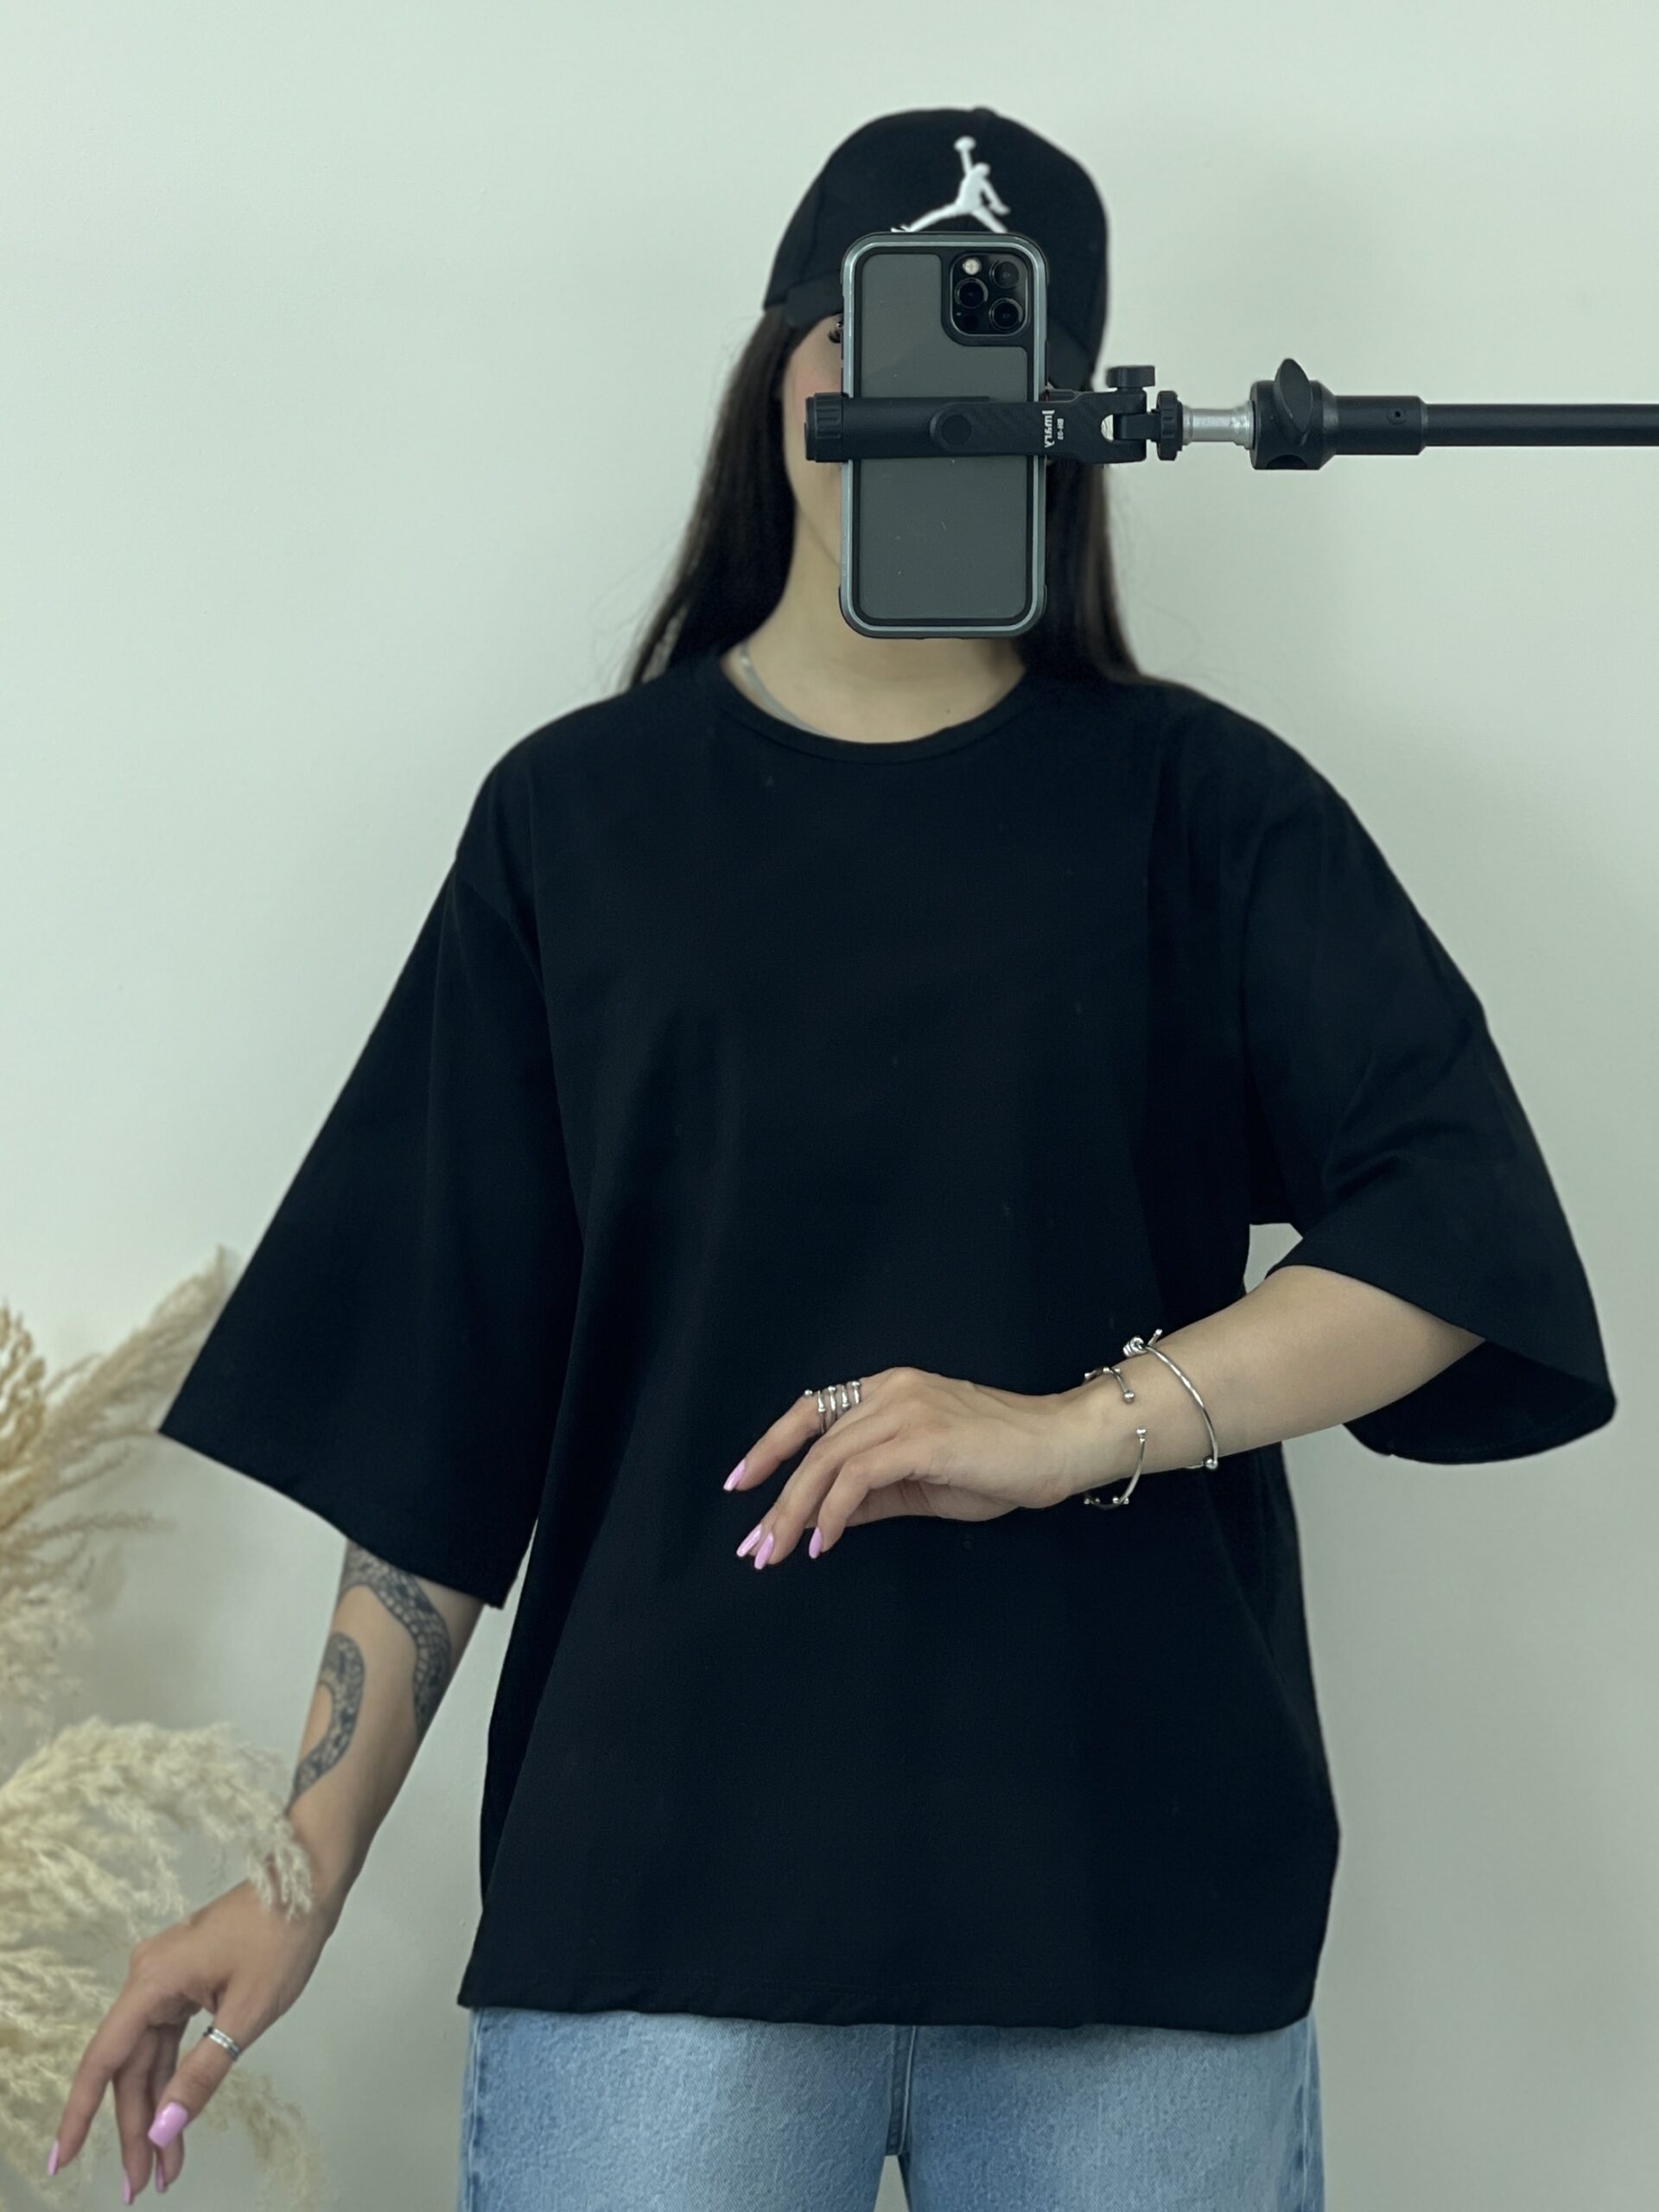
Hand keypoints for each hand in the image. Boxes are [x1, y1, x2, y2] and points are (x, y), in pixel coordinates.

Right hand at [46, 1868, 339, 2197]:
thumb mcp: (246, 2014)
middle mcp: (149, 1978)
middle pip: (129, 2066)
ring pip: (150, 2056)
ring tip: (165, 2168)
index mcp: (152, 1980)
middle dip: (135, 2127)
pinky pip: (169, 2038)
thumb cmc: (283, 1935)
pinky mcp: (188, 1978)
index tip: (64, 2160)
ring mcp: (167, 1977)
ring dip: (156, 2109)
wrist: (310, 1877)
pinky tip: (177, 2117)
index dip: (81, 2115)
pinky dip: (174, 2077)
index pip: (104, 2059)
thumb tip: (164, 2129)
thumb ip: (201, 2074)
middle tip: (142, 2185)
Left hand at [724, 1365, 1104, 1568]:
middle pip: (813, 1444)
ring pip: (827, 1460)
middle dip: (777, 1499)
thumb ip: (873, 1493)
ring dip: (796, 1512)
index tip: (741, 1483)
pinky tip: (823, 1544)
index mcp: (888, 1391)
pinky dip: (832, 1512)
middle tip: (755, 1548)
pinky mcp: (921, 1437)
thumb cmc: (1003, 1462)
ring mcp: (905, 1409)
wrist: (1061, 1446)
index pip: (813, 1412)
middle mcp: (889, 1391)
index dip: (771, 1445)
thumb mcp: (924, 1481)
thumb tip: (823, 1518)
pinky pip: (857, 1477)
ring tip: (779, 1554)